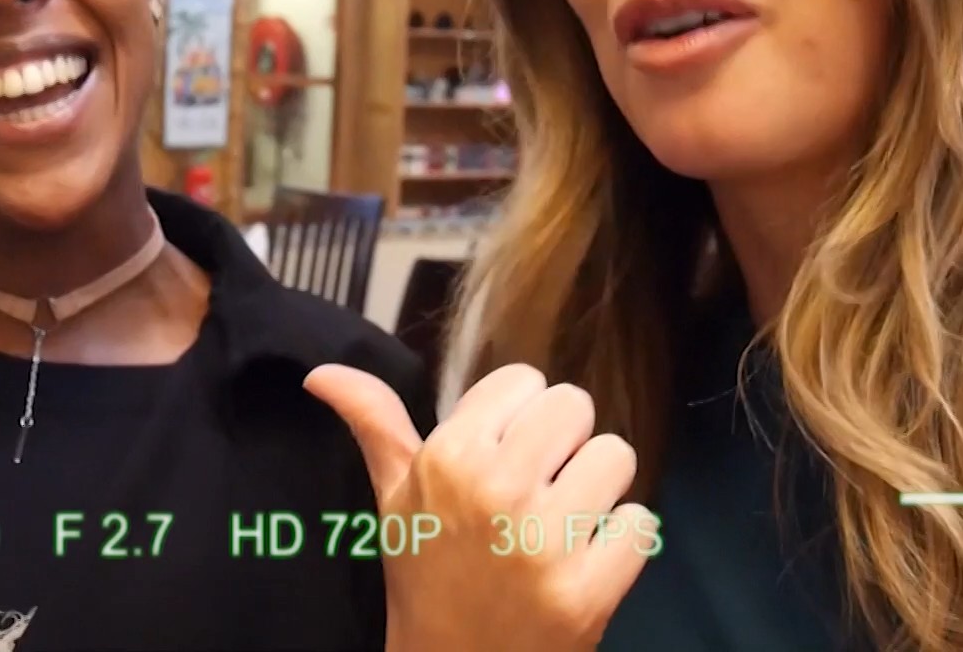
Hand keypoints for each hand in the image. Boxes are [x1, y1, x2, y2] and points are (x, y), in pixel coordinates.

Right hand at [305, 363, 653, 651]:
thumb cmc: (426, 576)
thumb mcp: (394, 499)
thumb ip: (374, 424)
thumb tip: (321, 371)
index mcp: (448, 457)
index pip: (524, 379)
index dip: (519, 417)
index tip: (502, 458)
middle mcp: (496, 489)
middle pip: (575, 406)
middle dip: (563, 444)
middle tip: (538, 490)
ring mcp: (543, 543)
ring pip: (616, 456)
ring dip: (598, 491)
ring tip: (562, 525)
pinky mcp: (586, 591)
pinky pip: (641, 522)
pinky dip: (622, 544)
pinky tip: (583, 563)